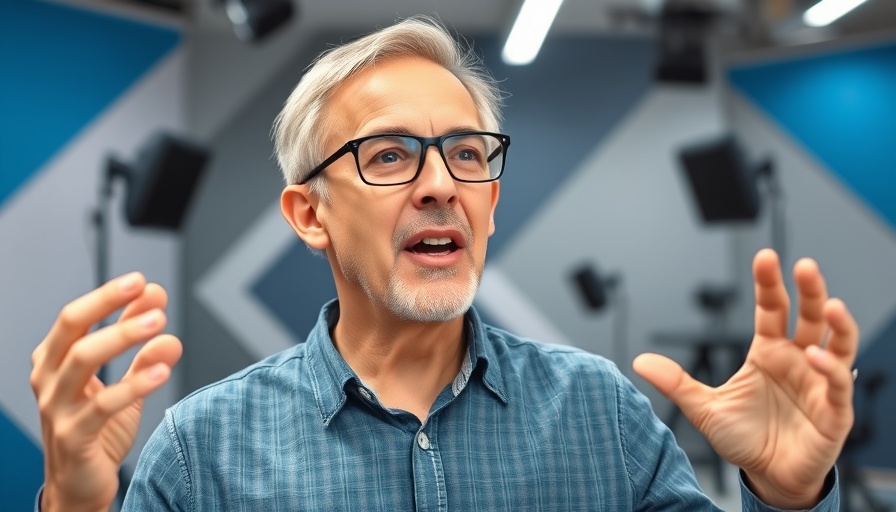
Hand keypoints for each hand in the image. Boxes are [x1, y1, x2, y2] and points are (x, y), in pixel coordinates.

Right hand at [30, 273, 182, 511]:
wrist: (80, 485)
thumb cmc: (97, 429)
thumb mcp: (123, 383)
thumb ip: (141, 349)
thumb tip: (159, 309)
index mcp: (54, 361)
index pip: (73, 318)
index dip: (105, 297)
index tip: (140, 281)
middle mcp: (48, 380)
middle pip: (72, 330)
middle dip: (108, 305)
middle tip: (148, 294)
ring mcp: (56, 409)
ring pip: (82, 361)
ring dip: (122, 337)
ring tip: (160, 324)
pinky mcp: (73, 436)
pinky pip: (102, 405)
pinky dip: (134, 384)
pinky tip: (162, 370)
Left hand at [633, 249, 856, 508]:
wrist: (766, 478)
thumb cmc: (743, 439)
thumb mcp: (703, 408)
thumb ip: (676, 382)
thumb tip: (638, 360)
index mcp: (768, 352)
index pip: (772, 308)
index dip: (769, 283)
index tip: (765, 257)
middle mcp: (797, 360)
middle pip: (810, 315)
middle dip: (811, 289)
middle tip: (805, 265)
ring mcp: (818, 383)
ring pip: (838, 342)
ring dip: (838, 322)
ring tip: (831, 304)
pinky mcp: (834, 411)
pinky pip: (838, 383)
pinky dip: (830, 368)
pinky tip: (815, 356)